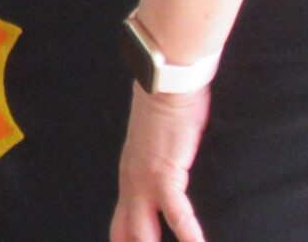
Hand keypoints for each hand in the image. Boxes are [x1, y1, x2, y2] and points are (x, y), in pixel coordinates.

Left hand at [110, 83, 209, 241]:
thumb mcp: (159, 149)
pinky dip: (188, 233)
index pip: (119, 229)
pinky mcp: (164, 171)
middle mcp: (129, 185)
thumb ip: (161, 171)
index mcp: (128, 180)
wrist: (163, 81)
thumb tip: (170, 186)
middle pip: (125, 236)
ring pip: (143, 232)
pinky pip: (176, 211)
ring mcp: (142, 180)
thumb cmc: (168, 111)